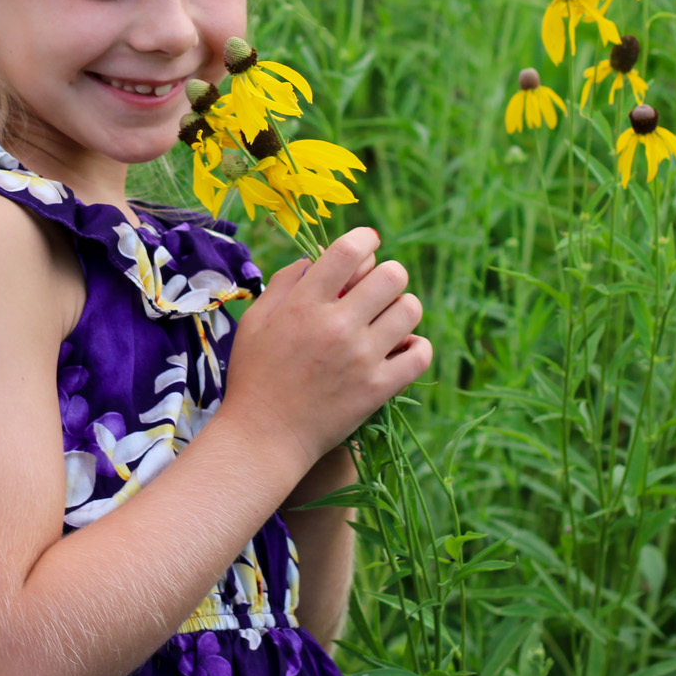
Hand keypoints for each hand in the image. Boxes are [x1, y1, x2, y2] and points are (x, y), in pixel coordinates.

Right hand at [218, 227, 429, 478]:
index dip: (366, 239)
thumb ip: (286, 282)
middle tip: (377, 289)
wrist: (263, 436)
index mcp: (305, 304)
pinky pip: (420, 353)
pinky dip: (415, 346)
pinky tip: (400, 347)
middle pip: (392, 274)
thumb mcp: (256, 320)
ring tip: (388, 319)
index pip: (350, 251)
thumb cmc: (255, 375)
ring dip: (402, 308)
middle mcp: (337, 326)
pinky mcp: (378, 388)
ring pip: (410, 309)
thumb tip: (317, 258)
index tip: (368, 244)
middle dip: (388, 275)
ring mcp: (361, 358)